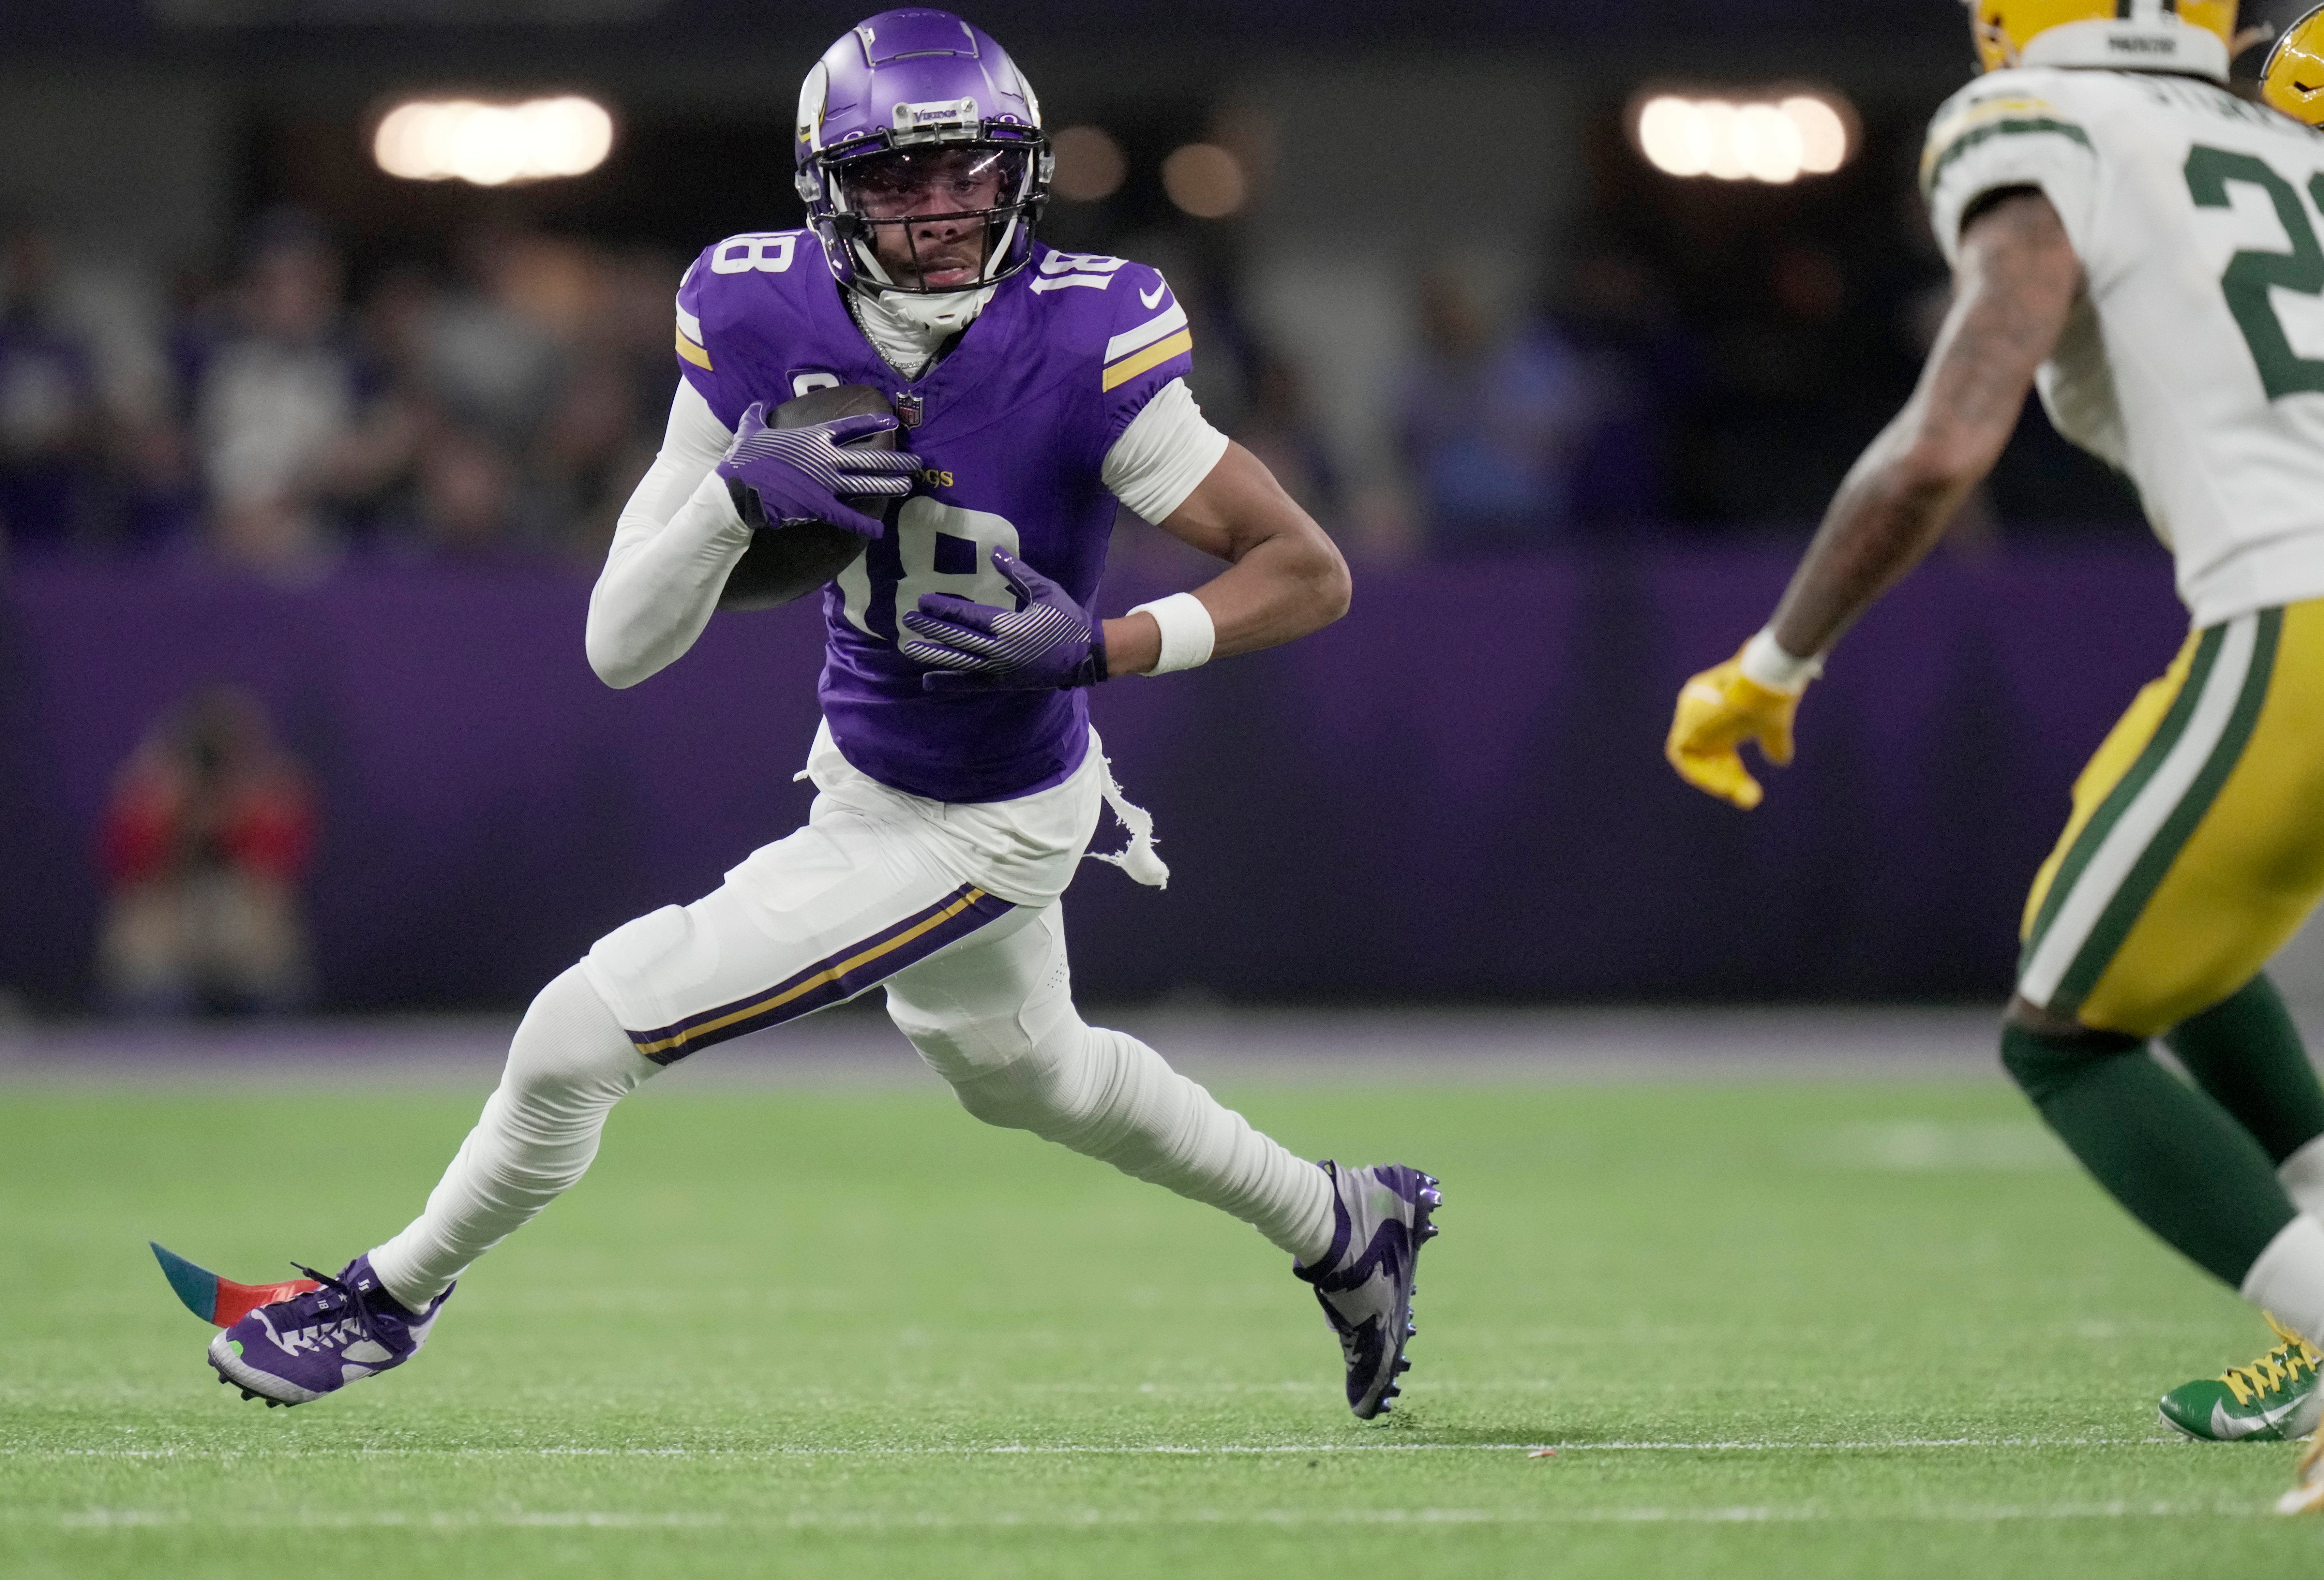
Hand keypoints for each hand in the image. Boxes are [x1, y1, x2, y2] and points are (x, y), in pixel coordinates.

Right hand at [714, 401, 920, 539]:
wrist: (738, 492)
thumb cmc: (743, 461)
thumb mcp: (749, 430)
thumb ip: (757, 416)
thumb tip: (758, 405)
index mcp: (814, 437)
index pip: (851, 427)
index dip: (874, 424)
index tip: (892, 423)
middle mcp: (827, 458)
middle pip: (870, 457)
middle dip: (896, 460)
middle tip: (918, 461)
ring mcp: (827, 483)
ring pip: (867, 483)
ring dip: (890, 485)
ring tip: (909, 485)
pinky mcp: (821, 507)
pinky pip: (849, 516)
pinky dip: (865, 524)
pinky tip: (880, 530)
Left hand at [900, 548, 1107, 691]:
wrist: (1087, 655)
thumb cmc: (1067, 619)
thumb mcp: (1045, 591)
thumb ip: (1018, 573)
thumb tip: (995, 553)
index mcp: (1007, 626)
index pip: (967, 616)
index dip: (943, 609)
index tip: (922, 602)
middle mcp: (999, 650)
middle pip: (957, 638)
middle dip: (931, 629)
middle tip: (907, 620)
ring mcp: (1000, 669)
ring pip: (960, 662)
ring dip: (934, 655)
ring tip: (910, 648)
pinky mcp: (1003, 682)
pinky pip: (972, 683)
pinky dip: (950, 682)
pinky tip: (929, 682)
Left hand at [1665, 651, 1799, 809]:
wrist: (1767, 679)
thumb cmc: (1772, 697)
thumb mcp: (1773, 726)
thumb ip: (1773, 743)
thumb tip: (1780, 760)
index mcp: (1720, 711)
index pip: (1718, 747)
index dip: (1731, 771)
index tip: (1749, 789)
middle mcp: (1700, 712)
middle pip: (1707, 755)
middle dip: (1728, 779)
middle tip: (1750, 798)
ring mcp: (1691, 715)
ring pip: (1695, 757)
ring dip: (1717, 780)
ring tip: (1740, 794)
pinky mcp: (1686, 723)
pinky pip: (1682, 755)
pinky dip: (1701, 773)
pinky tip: (1726, 785)